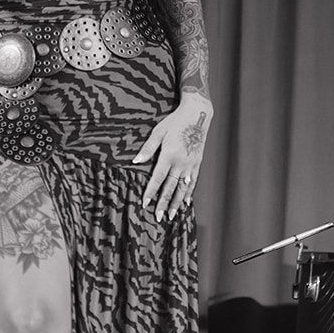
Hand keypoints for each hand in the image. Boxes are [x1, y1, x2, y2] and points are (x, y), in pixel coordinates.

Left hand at [132, 95, 210, 221]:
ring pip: (183, 188)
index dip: (151, 192)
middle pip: (171, 187)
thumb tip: (135, 161)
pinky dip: (189, 193)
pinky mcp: (197, 163)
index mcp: (169, 155)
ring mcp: (191, 164)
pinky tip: (185, 203)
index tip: (145, 203)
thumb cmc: (175, 122)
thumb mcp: (158, 132)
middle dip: (163, 203)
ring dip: (176, 203)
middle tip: (159, 217)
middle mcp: (181, 163)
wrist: (197, 115)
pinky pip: (193, 182)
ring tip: (171, 215)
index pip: (158, 178)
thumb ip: (148, 148)